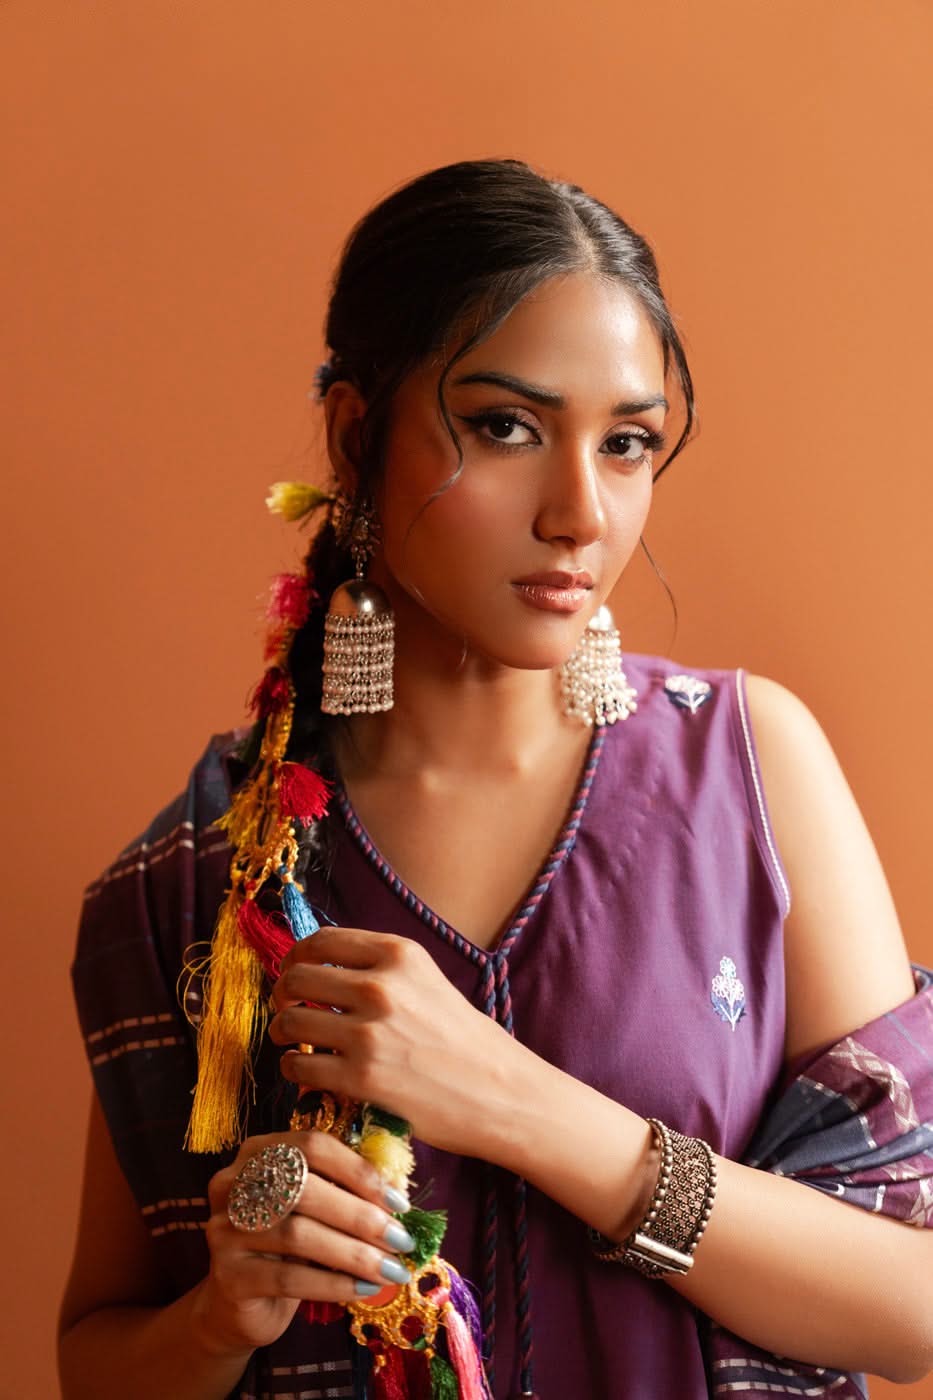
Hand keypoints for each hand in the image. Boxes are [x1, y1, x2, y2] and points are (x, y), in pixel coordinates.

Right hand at [194, 1130, 415, 1357]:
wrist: (237, 1303)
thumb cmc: (286, 1245)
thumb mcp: (312, 1209)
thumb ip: (343, 1188)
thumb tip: (399, 1194)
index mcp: (257, 1152)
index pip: (313, 1146)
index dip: (359, 1170)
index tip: (399, 1201)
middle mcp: (232, 1183)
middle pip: (306, 1190)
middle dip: (361, 1216)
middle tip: (401, 1239)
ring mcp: (224, 1229)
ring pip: (299, 1235)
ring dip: (354, 1253)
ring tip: (391, 1269)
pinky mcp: (228, 1276)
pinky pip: (289, 1278)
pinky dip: (333, 1283)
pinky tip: (364, 1289)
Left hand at [269, 926, 516, 1156]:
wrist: (500, 1091)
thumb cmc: (464, 1040)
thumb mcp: (427, 982)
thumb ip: (380, 969)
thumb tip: (321, 967)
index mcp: (399, 954)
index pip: (321, 941)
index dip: (296, 957)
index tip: (291, 972)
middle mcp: (381, 985)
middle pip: (299, 977)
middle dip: (283, 994)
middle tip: (286, 1010)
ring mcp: (370, 1032)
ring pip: (292, 1021)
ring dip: (282, 1032)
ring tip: (290, 1043)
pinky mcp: (362, 1078)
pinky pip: (300, 1066)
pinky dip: (293, 1070)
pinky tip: (304, 1072)